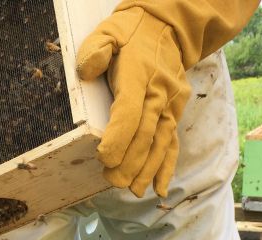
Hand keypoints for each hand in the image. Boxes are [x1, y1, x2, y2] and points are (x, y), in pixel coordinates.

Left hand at [76, 6, 190, 197]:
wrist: (168, 27)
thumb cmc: (131, 34)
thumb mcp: (109, 31)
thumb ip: (96, 49)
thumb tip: (87, 70)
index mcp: (139, 76)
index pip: (129, 113)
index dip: (117, 138)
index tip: (104, 158)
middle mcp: (158, 94)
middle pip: (145, 135)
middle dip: (129, 163)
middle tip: (112, 181)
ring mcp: (170, 106)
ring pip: (160, 144)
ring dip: (146, 170)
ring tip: (132, 190)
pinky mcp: (174, 114)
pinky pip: (172, 144)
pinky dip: (166, 168)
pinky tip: (159, 188)